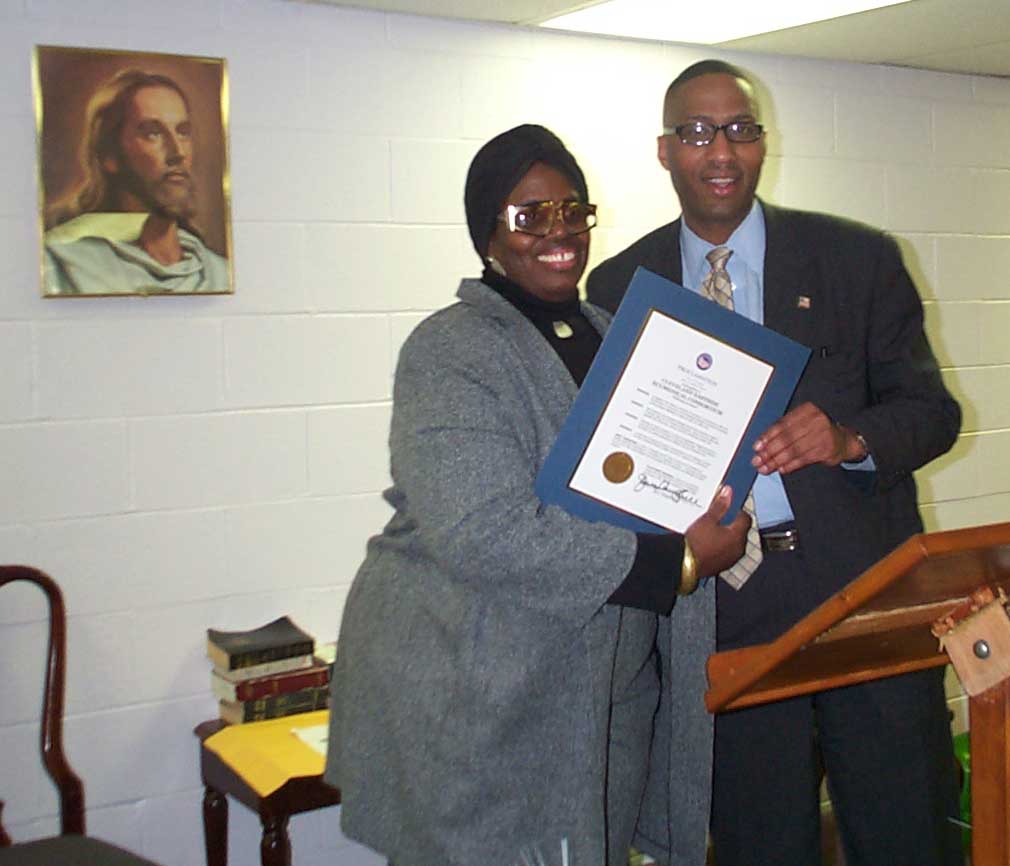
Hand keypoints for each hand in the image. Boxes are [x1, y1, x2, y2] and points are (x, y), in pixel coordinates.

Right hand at [685, 486, 749, 578]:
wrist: (684, 564)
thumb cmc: (696, 542)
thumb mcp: (707, 519)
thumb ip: (720, 506)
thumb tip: (728, 493)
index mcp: (737, 535)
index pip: (745, 518)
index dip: (737, 511)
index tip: (727, 507)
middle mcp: (738, 549)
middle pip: (739, 531)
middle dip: (730, 524)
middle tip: (716, 518)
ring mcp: (730, 559)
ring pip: (732, 543)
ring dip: (725, 536)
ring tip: (709, 531)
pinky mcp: (722, 566)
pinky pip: (725, 552)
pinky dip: (719, 547)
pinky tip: (706, 543)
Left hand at [751, 402, 865, 475]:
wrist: (843, 440)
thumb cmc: (818, 431)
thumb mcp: (802, 423)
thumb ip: (784, 430)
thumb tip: (762, 445)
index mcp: (806, 410)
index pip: (782, 424)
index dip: (767, 437)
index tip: (757, 447)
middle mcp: (815, 420)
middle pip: (786, 438)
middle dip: (769, 451)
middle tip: (757, 460)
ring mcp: (822, 435)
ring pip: (793, 450)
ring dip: (776, 461)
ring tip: (765, 468)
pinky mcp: (826, 450)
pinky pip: (803, 459)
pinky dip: (790, 465)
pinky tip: (781, 469)